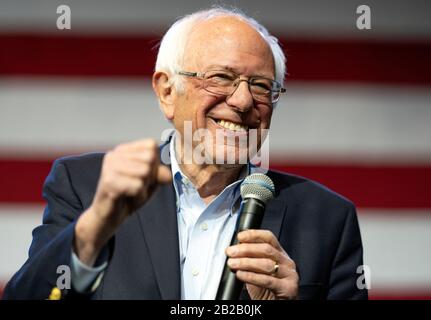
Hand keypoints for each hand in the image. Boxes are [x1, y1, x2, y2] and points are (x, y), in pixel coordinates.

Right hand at [74, 139, 171, 264]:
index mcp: (123, 150)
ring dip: (144, 188)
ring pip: (145, 172)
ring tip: (131, 193)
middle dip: (149, 177)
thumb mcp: (150, 183)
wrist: (108, 217)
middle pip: (150, 159)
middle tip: (136, 187)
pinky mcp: (109, 181)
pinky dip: (138, 196)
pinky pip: (138, 186)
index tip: (143, 176)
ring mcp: (110, 167)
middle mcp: (114, 155)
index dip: (154, 164)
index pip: (151, 146)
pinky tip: (127, 198)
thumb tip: (168, 175)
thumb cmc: (129, 196)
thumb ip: (160, 175)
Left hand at [226, 230, 298, 299]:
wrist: (275, 306)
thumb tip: (234, 250)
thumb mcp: (257, 271)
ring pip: (266, 264)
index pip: (269, 238)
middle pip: (266, 249)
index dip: (254, 235)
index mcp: (280, 254)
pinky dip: (251, 276)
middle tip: (231, 252)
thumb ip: (249, 259)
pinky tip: (241, 274)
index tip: (240, 236)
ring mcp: (289, 275)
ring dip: (246, 262)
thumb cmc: (266, 290)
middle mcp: (287, 262)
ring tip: (233, 264)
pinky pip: (267, 280)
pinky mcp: (288, 288)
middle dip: (245, 249)